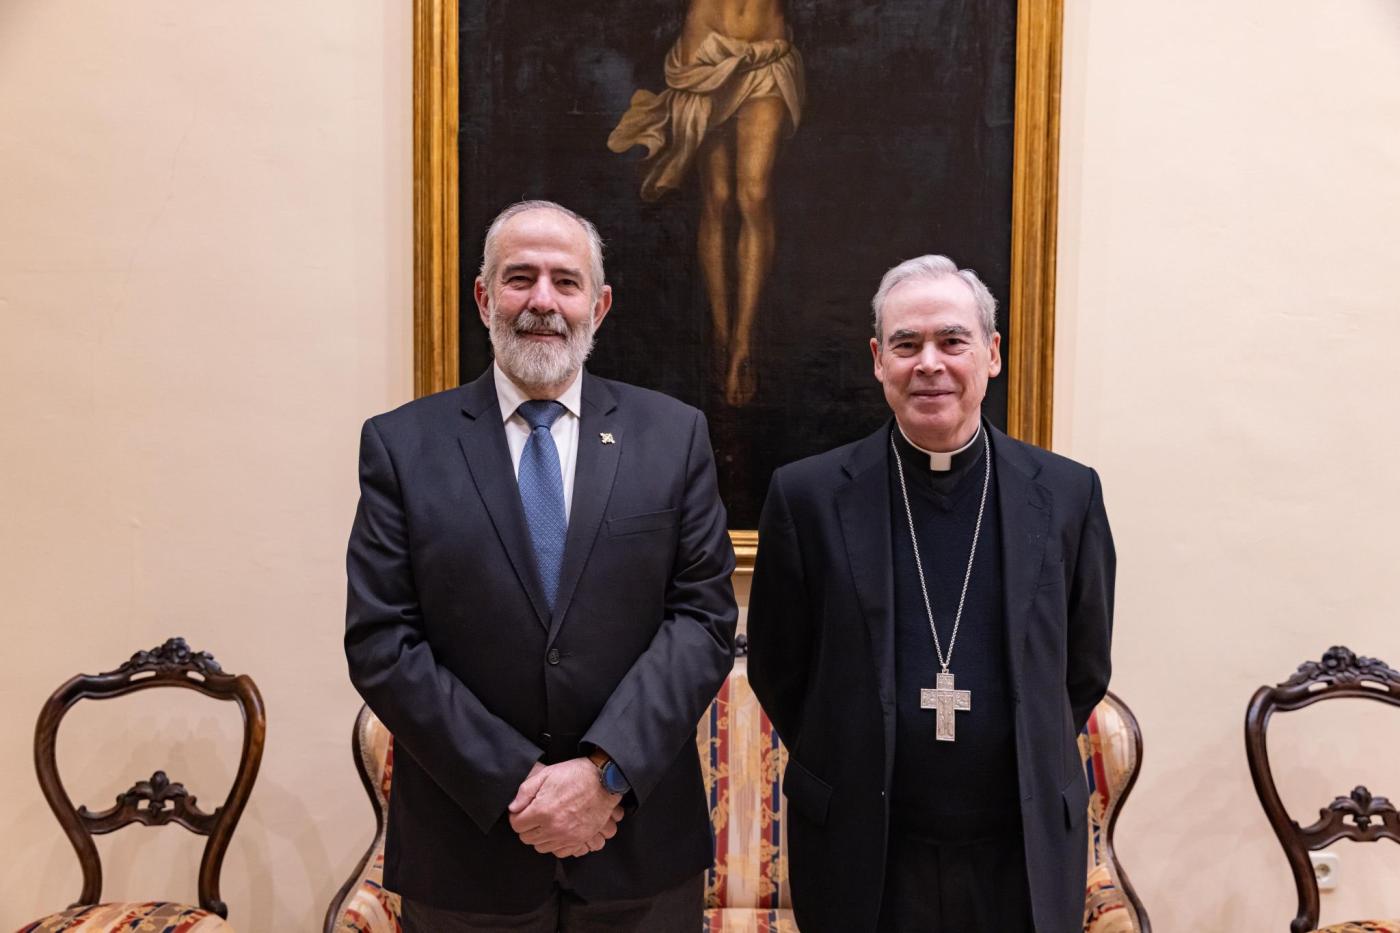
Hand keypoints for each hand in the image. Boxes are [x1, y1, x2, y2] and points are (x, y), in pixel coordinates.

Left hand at [507, 757, 623, 855]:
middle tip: (533, 815)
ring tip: (546, 822)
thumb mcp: (546, 774)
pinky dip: (555, 844)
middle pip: (527, 838)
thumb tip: (513, 808)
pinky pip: (559, 852)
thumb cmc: (575, 775)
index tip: (522, 811)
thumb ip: (524, 792)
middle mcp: (553, 827)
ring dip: (540, 836)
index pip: (517, 825)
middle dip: (527, 827)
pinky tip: (557, 831)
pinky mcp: (579, 840)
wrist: (604, 780)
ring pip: (541, 847)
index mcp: (542, 810)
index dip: (517, 816)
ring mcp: (567, 836)